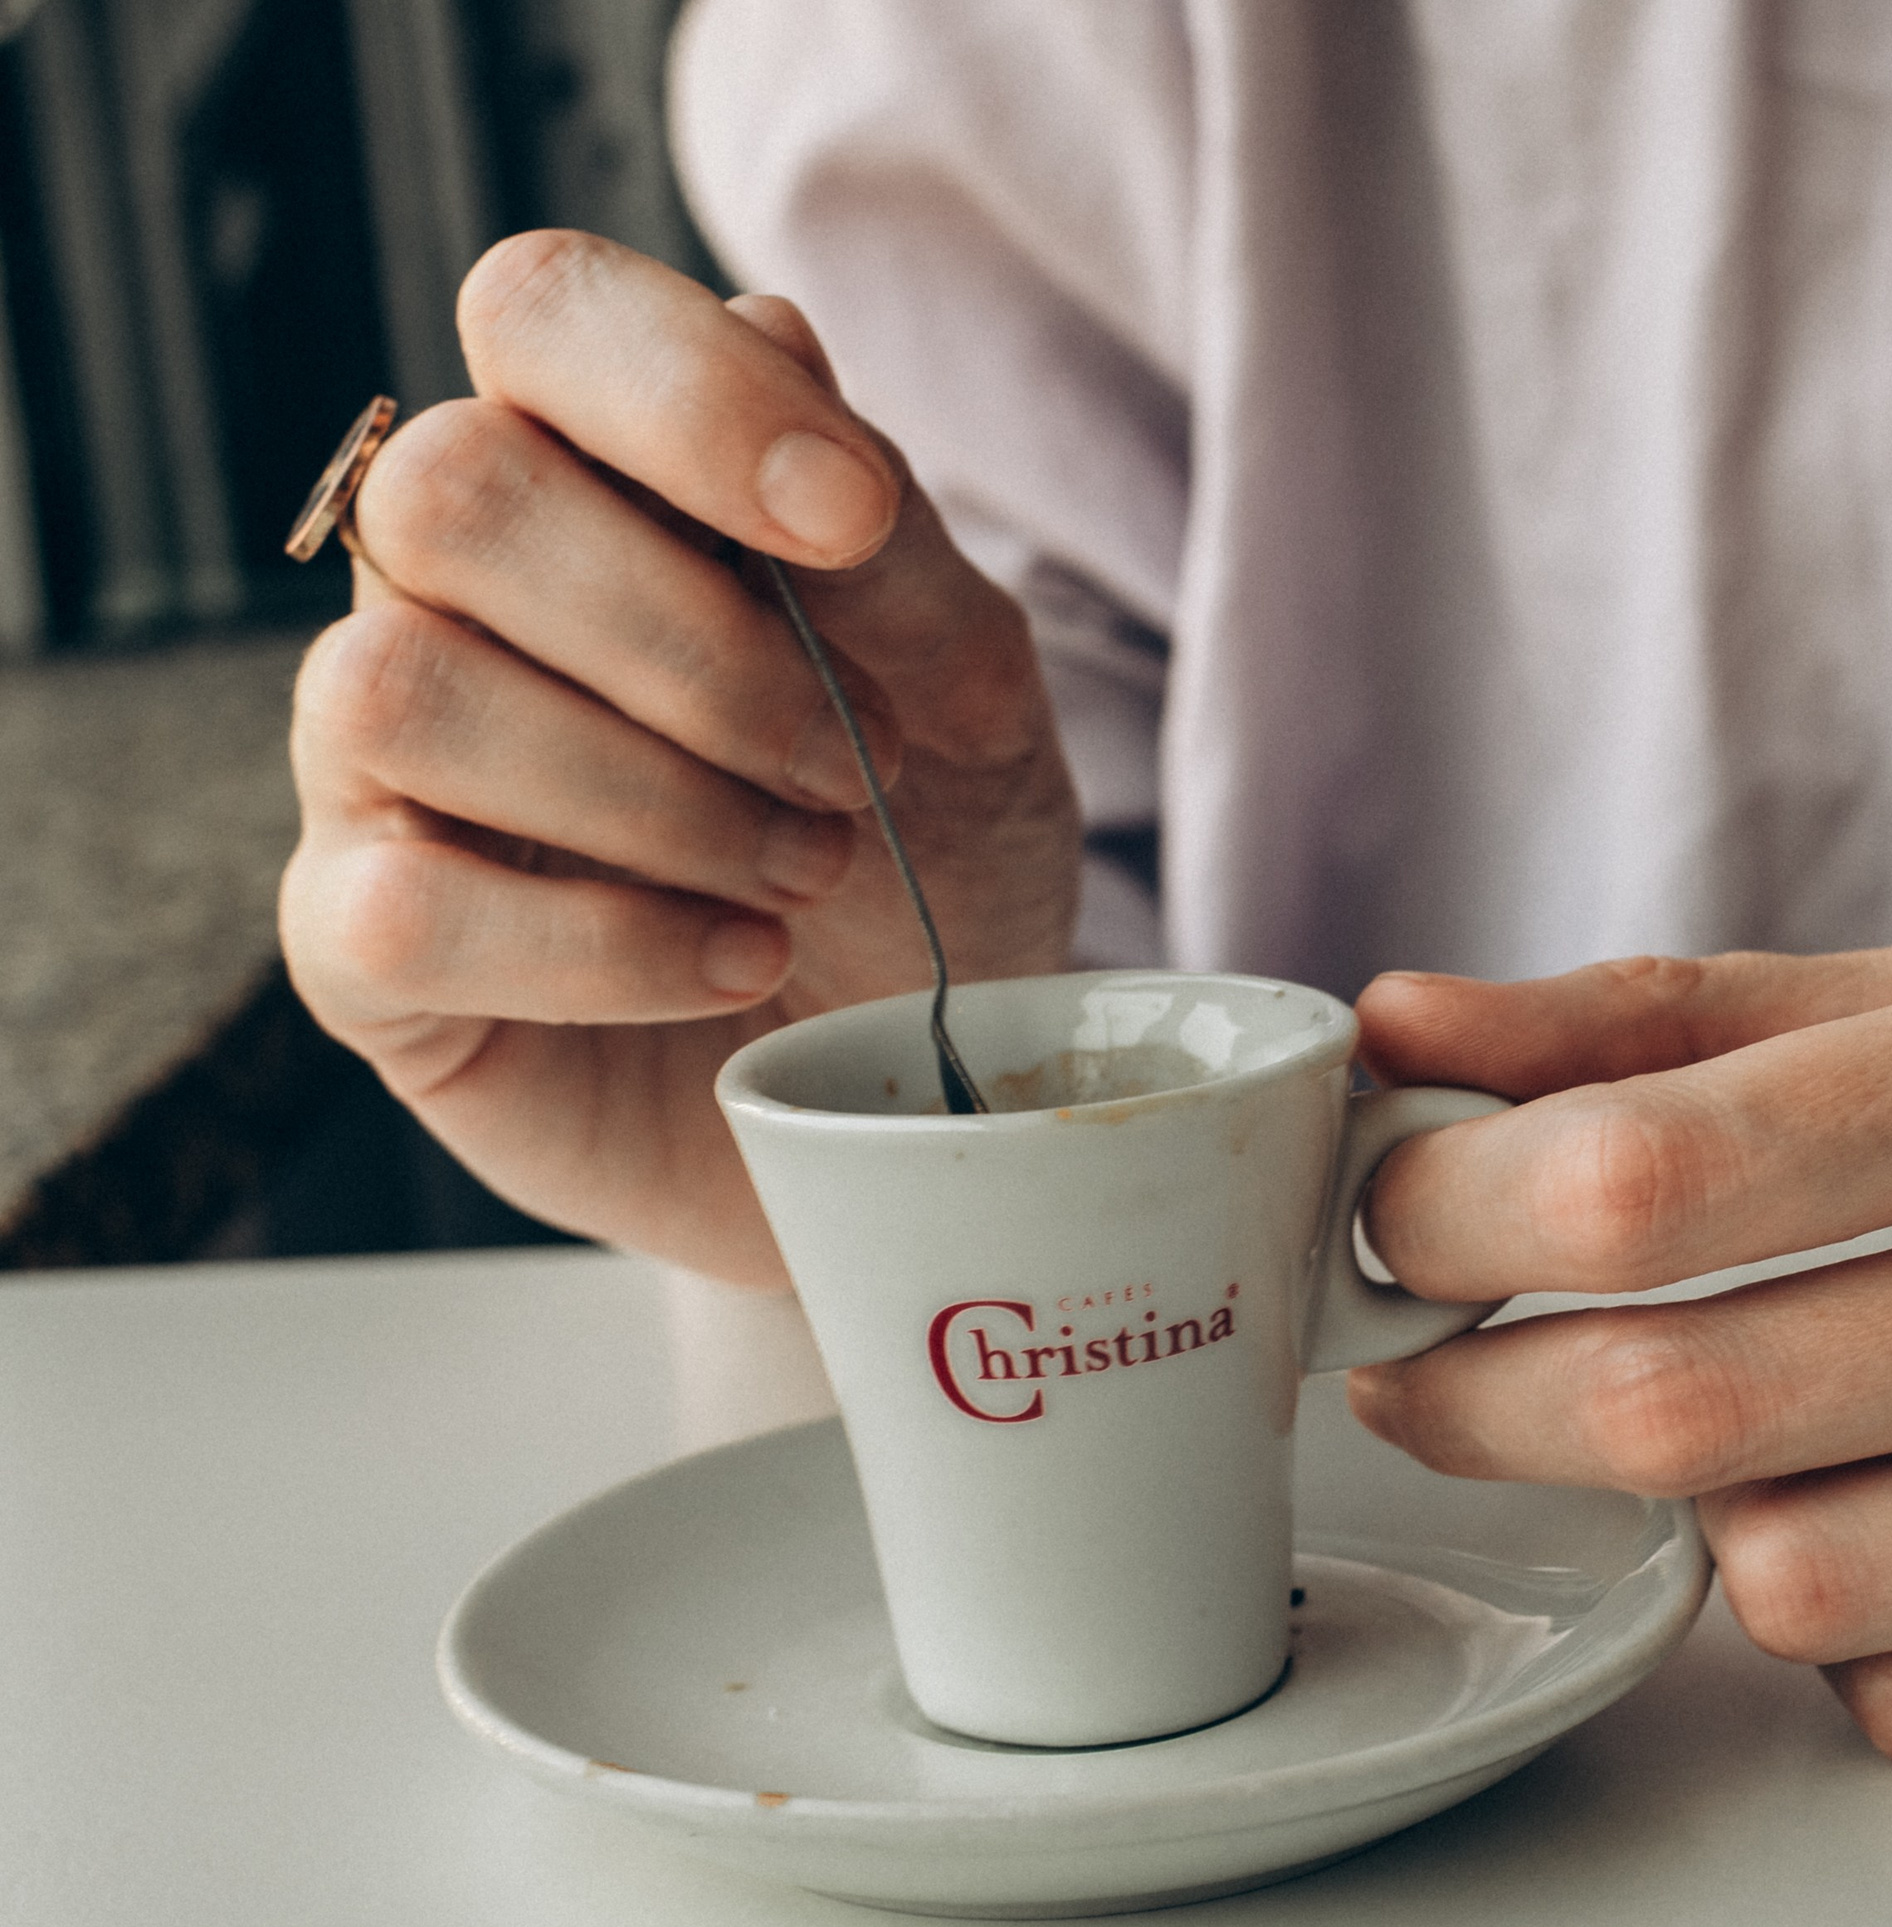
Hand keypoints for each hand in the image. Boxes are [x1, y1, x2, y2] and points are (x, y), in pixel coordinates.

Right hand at [281, 233, 1079, 1284]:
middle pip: (454, 491)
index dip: (685, 391)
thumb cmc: (931, 868)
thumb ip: (887, 548)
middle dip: (694, 643)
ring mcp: (387, 772)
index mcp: (602, 481)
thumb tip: (777, 339)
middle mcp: (460, 597)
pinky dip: (600, 947)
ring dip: (650, 795)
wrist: (911, 1097)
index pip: (544, 312)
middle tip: (852, 772)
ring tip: (802, 874)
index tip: (851, 521)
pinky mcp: (363, 950)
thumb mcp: (976, 704)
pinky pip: (396, 905)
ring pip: (397, 687)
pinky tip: (732, 965)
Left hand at [1346, 941, 1891, 1761]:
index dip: (1453, 1206)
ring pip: (1795, 1583)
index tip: (1394, 1214)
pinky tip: (1878, 1524)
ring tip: (1714, 1425)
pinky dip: (1842, 1632)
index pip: (1660, 1171)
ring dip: (1687, 1514)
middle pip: (1689, 1402)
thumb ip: (1678, 1014)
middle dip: (1480, 1392)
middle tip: (1426, 1359)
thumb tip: (1413, 1026)